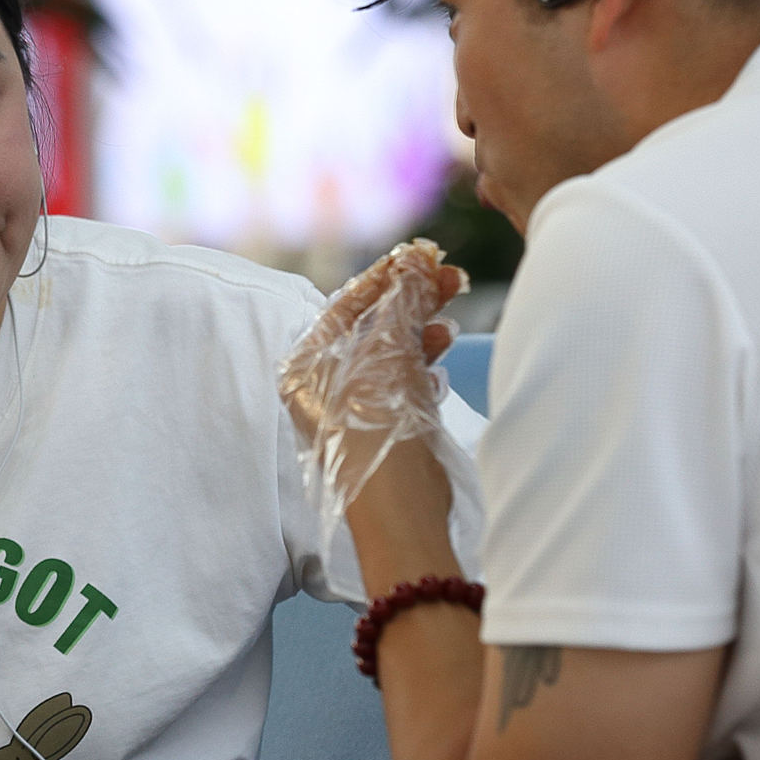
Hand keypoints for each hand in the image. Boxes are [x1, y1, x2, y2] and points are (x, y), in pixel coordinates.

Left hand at [280, 240, 464, 450]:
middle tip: (454, 280)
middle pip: (372, 327)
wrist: (397, 503)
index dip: (387, 276)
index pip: (346, 304)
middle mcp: (321, 386)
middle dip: (413, 302)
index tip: (422, 256)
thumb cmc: (377, 423)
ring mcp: (351, 409)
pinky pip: (402, 387)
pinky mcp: (381, 431)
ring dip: (422, 335)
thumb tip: (415, 258)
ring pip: (390, 356)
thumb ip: (403, 299)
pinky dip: (422, 372)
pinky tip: (438, 374)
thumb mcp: (389, 348)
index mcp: (306, 364)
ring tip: (448, 327)